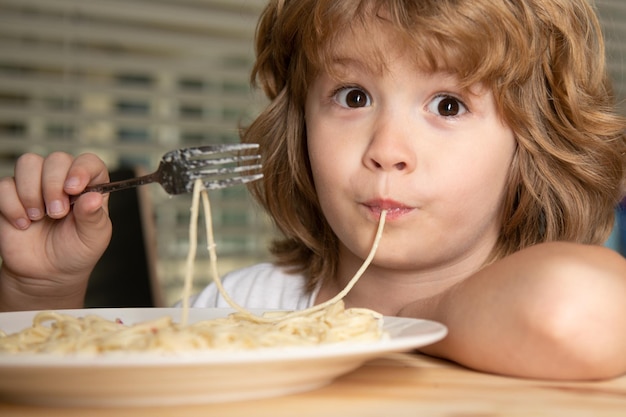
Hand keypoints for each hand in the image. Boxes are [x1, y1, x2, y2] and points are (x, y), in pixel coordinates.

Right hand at [0, 152, 112, 310]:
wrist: (46, 273)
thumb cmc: (75, 252)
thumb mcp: (93, 238)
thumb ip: (94, 217)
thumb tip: (94, 197)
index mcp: (89, 186)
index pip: (89, 162)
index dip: (81, 169)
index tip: (74, 188)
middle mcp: (63, 180)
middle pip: (56, 159)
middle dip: (53, 185)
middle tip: (56, 213)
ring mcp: (36, 185)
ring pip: (28, 163)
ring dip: (31, 191)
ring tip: (39, 217)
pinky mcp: (11, 195)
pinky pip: (5, 185)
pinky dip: (12, 205)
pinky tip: (24, 224)